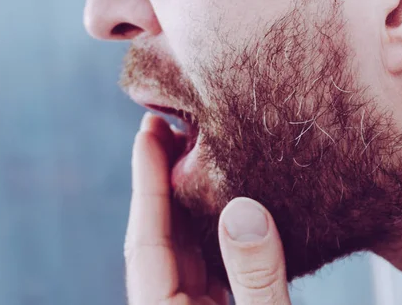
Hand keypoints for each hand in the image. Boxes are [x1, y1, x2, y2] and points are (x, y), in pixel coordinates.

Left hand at [125, 113, 291, 304]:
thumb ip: (254, 276)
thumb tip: (244, 210)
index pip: (147, 241)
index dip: (147, 181)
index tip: (148, 132)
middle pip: (160, 236)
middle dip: (163, 179)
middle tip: (168, 124)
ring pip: (183, 247)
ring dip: (187, 200)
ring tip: (194, 149)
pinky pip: (206, 263)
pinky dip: (211, 227)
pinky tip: (224, 198)